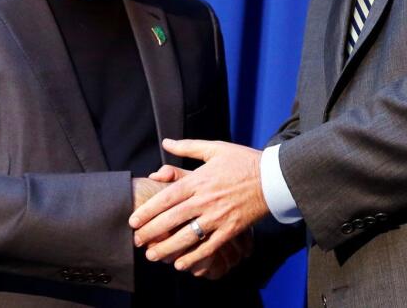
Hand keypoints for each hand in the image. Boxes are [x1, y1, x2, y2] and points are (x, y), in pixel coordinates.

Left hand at [129, 139, 268, 271]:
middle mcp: (206, 200)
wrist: (273, 177)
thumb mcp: (215, 148)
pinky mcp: (231, 229)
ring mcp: (219, 216)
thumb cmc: (243, 160)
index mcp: (199, 180)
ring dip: (168, 248)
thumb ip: (188, 147)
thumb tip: (166, 142)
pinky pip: (210, 246)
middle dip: (152, 231)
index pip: (167, 197)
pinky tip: (181, 264)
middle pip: (173, 218)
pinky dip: (194, 257)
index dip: (148, 211)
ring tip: (152, 255)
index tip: (133, 221)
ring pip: (188, 235)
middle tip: (137, 241)